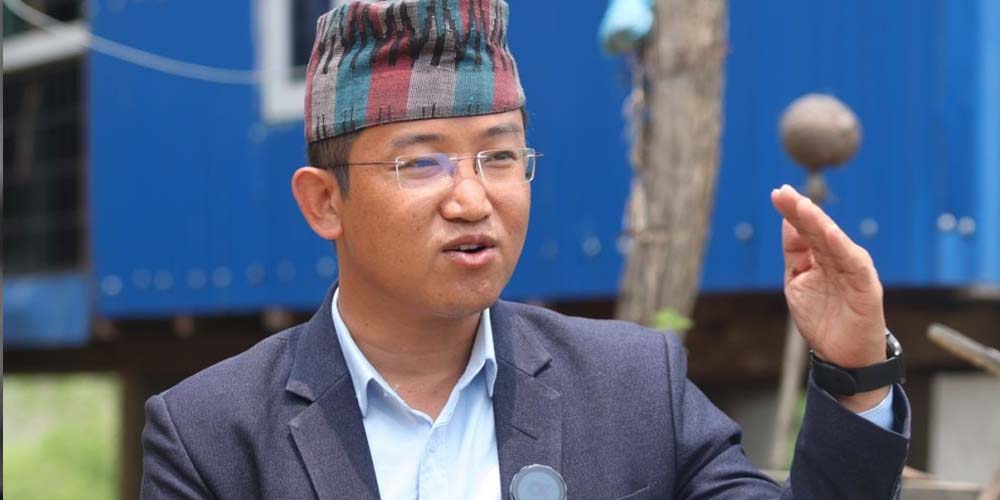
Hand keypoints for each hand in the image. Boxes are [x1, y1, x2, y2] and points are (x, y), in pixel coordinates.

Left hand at [770, 184, 888, 410]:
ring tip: (804, 206)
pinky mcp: (866, 287)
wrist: (843, 356)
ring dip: (819, 223)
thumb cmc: (822, 318)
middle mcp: (839, 259)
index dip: (792, 211)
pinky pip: (854, 265)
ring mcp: (853, 271)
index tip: (777, 193)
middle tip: (785, 193)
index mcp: (823, 257)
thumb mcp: (797, 281)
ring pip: (835, 242)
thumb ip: (795, 253)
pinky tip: (829, 233)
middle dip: (801, 210)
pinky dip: (842, 248)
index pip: (806, 229)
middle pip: (819, 230)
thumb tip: (787, 222)